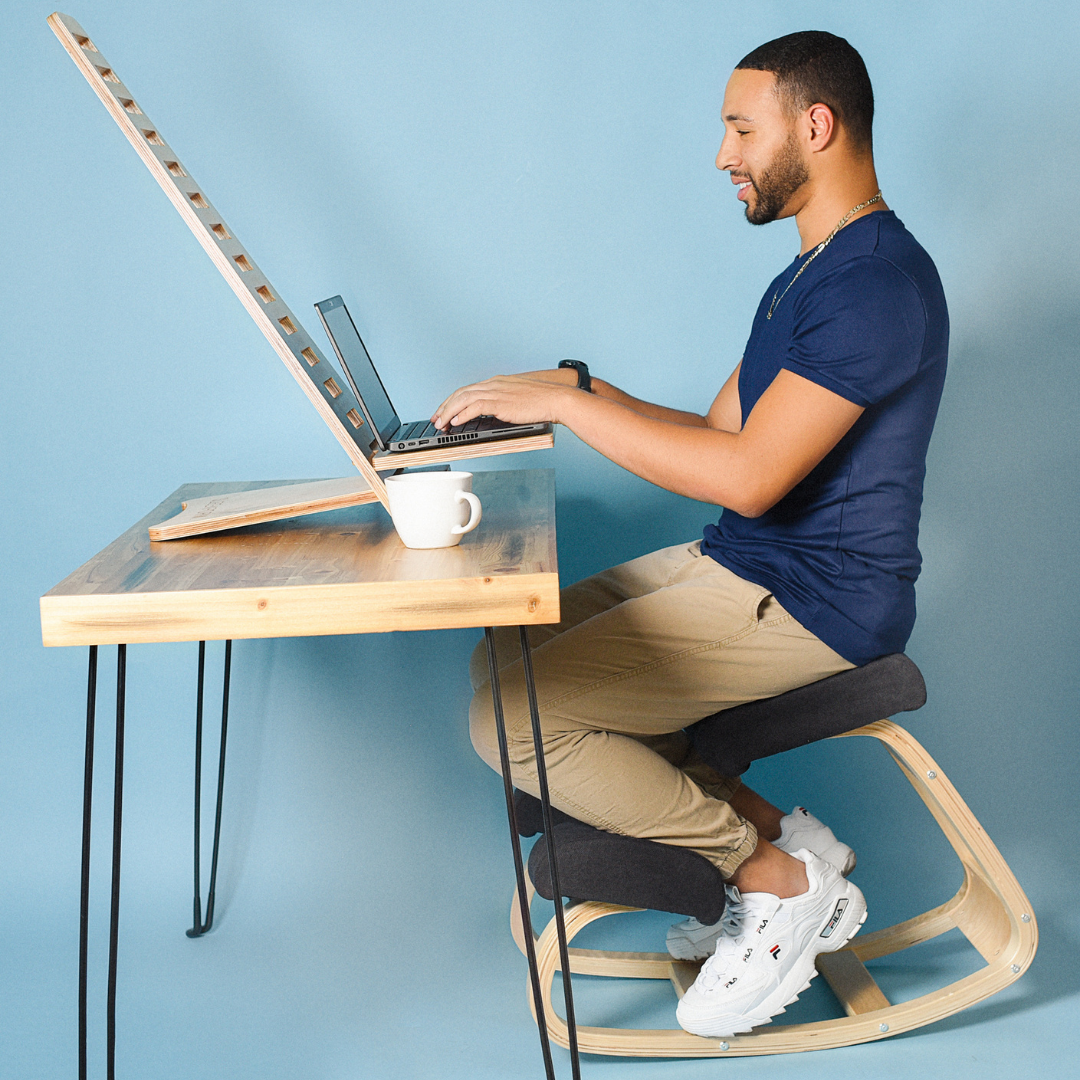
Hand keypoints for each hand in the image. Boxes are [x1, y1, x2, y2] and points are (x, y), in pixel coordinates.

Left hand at [432, 371, 578, 429]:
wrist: (556, 399)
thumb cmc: (542, 402)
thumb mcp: (518, 400)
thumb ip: (502, 403)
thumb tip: (491, 414)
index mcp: (497, 382)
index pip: (468, 390)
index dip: (453, 401)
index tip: (445, 411)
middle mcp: (494, 384)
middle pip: (461, 393)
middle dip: (445, 407)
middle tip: (436, 419)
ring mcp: (496, 391)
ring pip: (463, 399)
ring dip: (449, 412)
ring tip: (441, 424)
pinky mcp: (500, 401)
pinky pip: (475, 406)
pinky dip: (463, 414)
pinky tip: (456, 422)